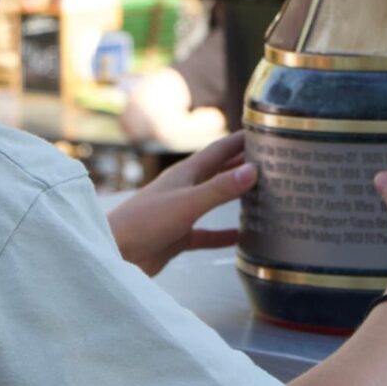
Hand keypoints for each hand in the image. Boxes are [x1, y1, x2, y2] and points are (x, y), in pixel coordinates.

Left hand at [107, 130, 256, 275]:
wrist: (114, 253)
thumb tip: (253, 169)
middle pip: (219, 172)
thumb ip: (219, 189)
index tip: (264, 131)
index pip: (218, 150)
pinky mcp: (178, 236)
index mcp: (185, 174)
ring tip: (264, 194)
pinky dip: (223, 235)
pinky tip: (241, 237)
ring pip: (214, 200)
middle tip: (272, 160)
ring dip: (235, 196)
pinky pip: (206, 233)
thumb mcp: (187, 203)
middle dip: (242, 164)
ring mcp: (180, 212)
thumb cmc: (144, 223)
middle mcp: (184, 189)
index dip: (240, 140)